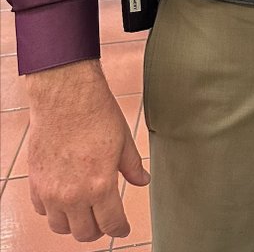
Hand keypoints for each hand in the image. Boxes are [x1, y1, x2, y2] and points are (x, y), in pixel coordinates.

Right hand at [26, 59, 149, 242]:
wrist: (66, 97)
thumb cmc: (95, 114)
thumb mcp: (124, 140)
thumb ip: (133, 167)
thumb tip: (143, 180)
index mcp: (100, 185)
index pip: (111, 224)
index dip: (119, 229)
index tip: (122, 229)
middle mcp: (74, 195)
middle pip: (85, 233)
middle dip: (98, 230)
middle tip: (104, 221)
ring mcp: (51, 192)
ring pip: (61, 227)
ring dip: (74, 224)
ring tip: (84, 212)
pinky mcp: (36, 183)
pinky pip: (42, 210)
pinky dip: (54, 210)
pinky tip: (63, 199)